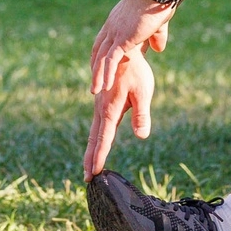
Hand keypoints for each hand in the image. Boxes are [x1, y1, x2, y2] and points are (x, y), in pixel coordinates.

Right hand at [85, 50, 156, 176]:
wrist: (123, 52)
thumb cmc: (135, 72)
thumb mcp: (143, 92)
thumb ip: (141, 115)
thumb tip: (141, 136)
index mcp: (110, 110)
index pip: (104, 139)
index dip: (99, 157)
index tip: (94, 173)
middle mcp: (101, 110)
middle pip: (94, 139)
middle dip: (90, 159)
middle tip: (87, 178)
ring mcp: (99, 106)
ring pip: (94, 132)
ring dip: (91, 150)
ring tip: (89, 167)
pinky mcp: (101, 102)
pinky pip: (97, 124)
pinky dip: (95, 138)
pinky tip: (97, 143)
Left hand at [89, 0, 170, 98]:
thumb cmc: (158, 2)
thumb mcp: (156, 23)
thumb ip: (155, 36)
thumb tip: (158, 49)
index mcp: (116, 22)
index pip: (103, 40)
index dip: (100, 54)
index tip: (98, 66)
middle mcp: (112, 27)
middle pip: (98, 50)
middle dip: (95, 67)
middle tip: (94, 81)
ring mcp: (115, 34)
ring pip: (101, 58)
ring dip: (97, 75)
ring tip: (95, 91)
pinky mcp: (122, 39)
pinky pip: (111, 60)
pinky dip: (107, 74)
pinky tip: (106, 86)